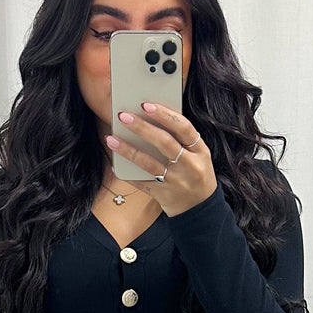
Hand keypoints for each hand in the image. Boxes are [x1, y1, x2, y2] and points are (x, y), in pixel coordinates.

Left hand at [105, 102, 216, 216]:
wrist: (200, 208)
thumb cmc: (195, 174)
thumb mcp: (198, 155)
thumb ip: (180, 139)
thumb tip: (149, 119)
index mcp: (200, 151)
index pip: (183, 127)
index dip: (165, 115)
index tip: (146, 104)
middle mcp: (190, 165)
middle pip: (164, 143)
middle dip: (142, 128)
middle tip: (124, 116)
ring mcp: (176, 182)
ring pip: (149, 163)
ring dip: (128, 150)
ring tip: (111, 139)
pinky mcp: (163, 195)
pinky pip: (142, 182)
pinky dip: (127, 174)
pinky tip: (115, 164)